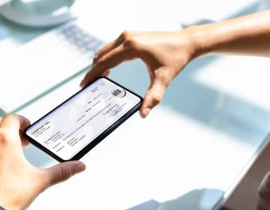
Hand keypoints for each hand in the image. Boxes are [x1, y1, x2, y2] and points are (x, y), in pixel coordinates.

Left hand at [0, 114, 85, 209]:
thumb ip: (61, 171)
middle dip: (11, 126)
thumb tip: (78, 166)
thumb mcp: (39, 181)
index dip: (23, 122)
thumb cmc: (8, 197)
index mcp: (5, 139)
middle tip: (20, 139)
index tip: (28, 130)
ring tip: (1, 140)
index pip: (13, 118)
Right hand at [81, 30, 196, 117]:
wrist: (186, 42)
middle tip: (87, 87)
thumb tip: (143, 113)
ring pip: (105, 50)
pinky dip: (106, 58)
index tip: (84, 85)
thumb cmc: (176, 58)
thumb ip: (153, 97)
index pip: (104, 62)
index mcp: (131, 47)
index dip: (92, 74)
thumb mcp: (164, 79)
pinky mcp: (131, 35)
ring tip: (97, 81)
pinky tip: (109, 70)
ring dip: (99, 64)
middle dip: (92, 71)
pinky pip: (112, 48)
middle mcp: (127, 37)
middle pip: (101, 55)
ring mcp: (128, 34)